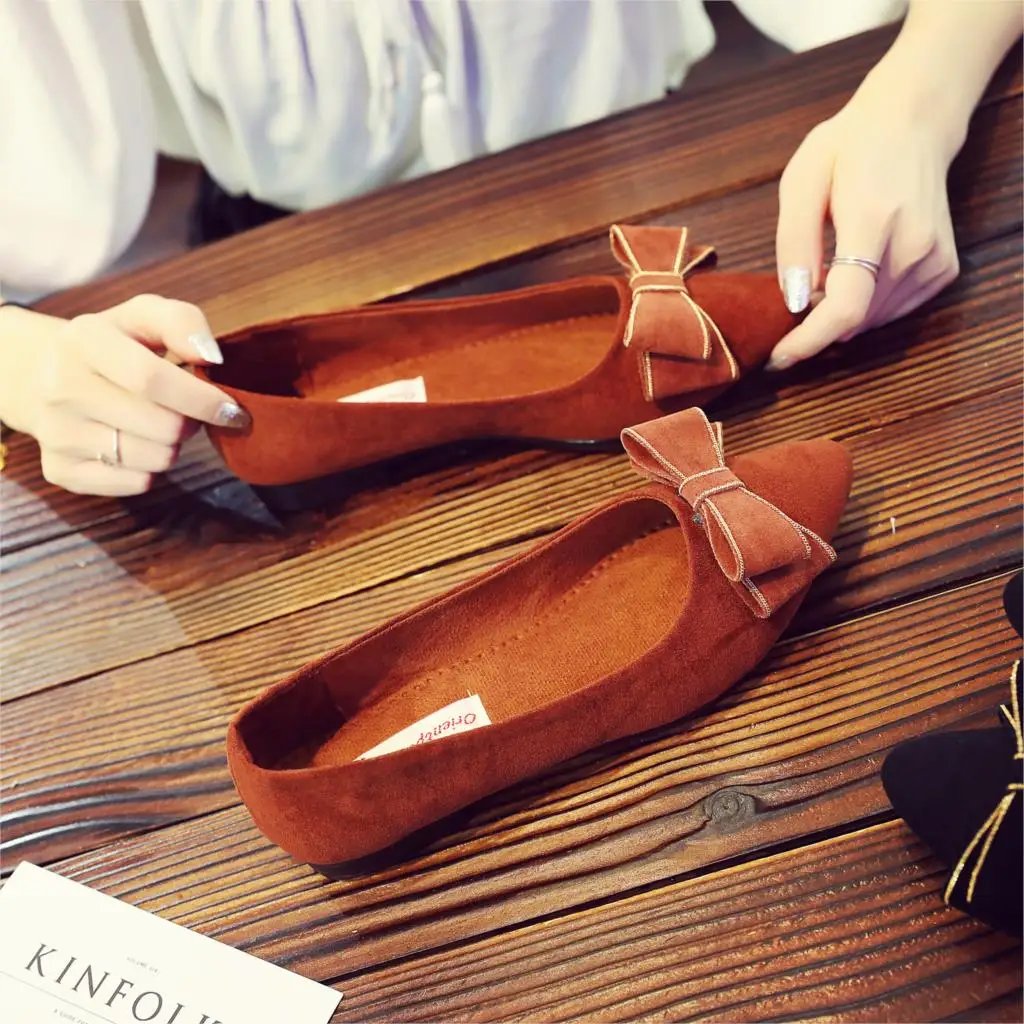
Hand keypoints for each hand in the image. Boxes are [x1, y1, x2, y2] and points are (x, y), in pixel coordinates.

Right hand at [0, 295, 249, 494]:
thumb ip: (183, 322)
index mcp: (84, 340)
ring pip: (156, 460)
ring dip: (173, 446)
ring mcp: (57, 433)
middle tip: (189, 412)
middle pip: (162, 426)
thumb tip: (211, 358)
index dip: (201, 398)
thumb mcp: (144, 316)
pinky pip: (136, 483)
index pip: (151, 378)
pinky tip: (136, 444)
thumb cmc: (114, 343)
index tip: (232, 409)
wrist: (40, 373)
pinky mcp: (60, 470)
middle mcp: (62, 388)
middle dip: (192, 423)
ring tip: (158, 424)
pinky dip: (150, 469)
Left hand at [768, 75, 961, 370]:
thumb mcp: (801, 181)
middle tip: (798, 292)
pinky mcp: (943, 269)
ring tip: (829, 270)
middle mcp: (914, 245)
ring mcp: (934, 259)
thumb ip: (794, 242)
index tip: (778, 357)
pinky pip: (891, 311)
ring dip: (840, 313)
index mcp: (874, 219)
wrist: (912, 125)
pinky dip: (865, 306)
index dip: (809, 340)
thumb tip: (795, 300)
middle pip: (855, 320)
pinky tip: (857, 271)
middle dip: (816, 323)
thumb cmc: (848, 149)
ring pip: (871, 321)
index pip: (846, 305)